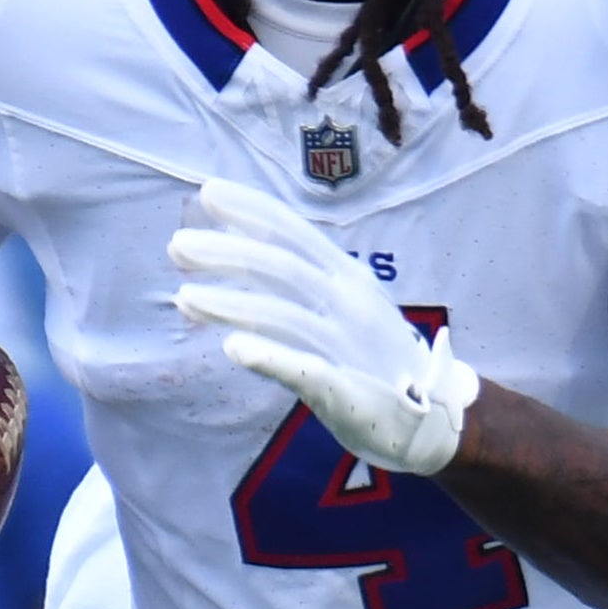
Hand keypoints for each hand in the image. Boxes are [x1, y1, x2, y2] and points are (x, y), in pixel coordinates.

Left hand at [168, 180, 478, 476]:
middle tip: (177, 248)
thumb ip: (292, 285)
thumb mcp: (342, 305)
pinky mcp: (345, 389)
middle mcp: (349, 302)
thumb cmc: (374, 356)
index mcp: (347, 276)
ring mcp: (348, 345)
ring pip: (283, 314)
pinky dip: (269, 355)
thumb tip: (228, 257)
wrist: (431, 416)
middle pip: (281, 268)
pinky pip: (304, 368)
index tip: (207, 192)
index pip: (293, 232)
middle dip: (227, 254)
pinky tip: (232, 347)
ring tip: (184, 297)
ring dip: (231, 303)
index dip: (251, 210)